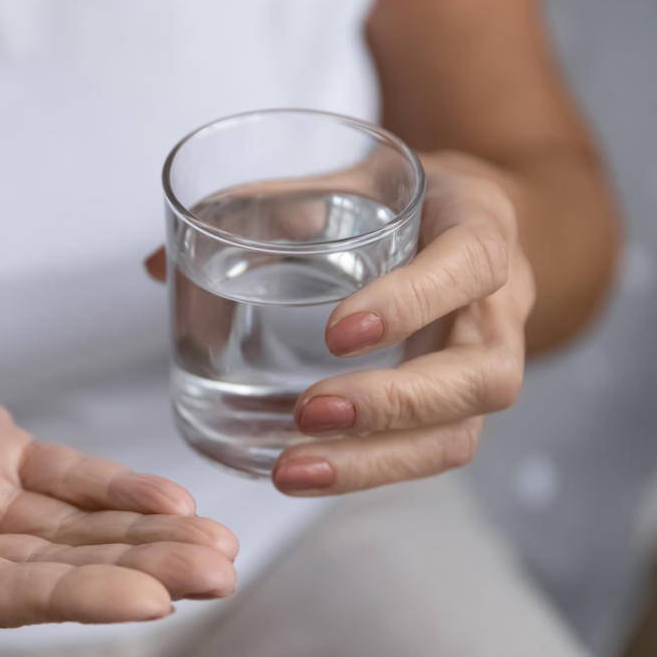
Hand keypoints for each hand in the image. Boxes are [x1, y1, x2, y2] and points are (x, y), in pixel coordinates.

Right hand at [0, 298, 237, 654]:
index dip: (72, 597)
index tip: (152, 600)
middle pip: (53, 569)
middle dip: (137, 572)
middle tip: (219, 575)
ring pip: (71, 527)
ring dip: (145, 536)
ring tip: (221, 546)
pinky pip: (63, 474)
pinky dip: (116, 486)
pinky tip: (175, 499)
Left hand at [146, 152, 535, 494]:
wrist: (472, 224)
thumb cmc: (403, 200)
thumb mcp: (348, 180)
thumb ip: (264, 209)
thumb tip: (157, 264)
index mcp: (480, 228)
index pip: (470, 266)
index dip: (411, 303)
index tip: (337, 333)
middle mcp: (499, 307)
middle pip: (479, 377)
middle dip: (391, 406)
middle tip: (308, 413)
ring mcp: (486, 366)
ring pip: (457, 435)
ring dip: (374, 463)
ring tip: (291, 471)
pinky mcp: (458, 409)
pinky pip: (429, 453)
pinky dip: (366, 472)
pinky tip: (303, 476)